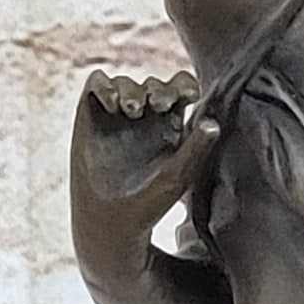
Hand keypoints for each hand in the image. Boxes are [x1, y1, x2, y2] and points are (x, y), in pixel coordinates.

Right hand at [73, 68, 217, 230]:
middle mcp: (144, 116)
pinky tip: (112, 105)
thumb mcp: (176, 178)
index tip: (189, 95)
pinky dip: (104, 85)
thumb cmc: (148, 204)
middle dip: (158, 88)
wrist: (110, 223)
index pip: (180, 89)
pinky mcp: (91, 115)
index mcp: (170, 124)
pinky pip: (96, 83)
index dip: (184, 84)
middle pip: (153, 84)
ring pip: (125, 81)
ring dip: (131, 89)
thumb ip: (195, 151)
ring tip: (132, 110)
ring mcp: (116, 115)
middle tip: (159, 104)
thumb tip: (212, 123)